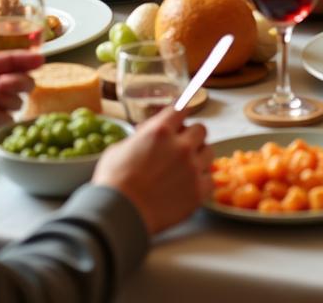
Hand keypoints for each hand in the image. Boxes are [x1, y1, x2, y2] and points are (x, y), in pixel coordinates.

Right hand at [93, 107, 211, 233]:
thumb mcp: (120, 147)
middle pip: (201, 129)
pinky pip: (210, 179)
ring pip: (209, 152)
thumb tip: (146, 133)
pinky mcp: (198, 191)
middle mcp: (181, 145)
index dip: (181, 112)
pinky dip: (202, 180)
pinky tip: (191, 185)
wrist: (119, 214)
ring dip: (199, 156)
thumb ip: (141, 136)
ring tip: (187, 166)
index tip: (181, 117)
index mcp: (161, 130)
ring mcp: (192, 168)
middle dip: (191, 135)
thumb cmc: (113, 182)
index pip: (182, 108)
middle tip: (182, 145)